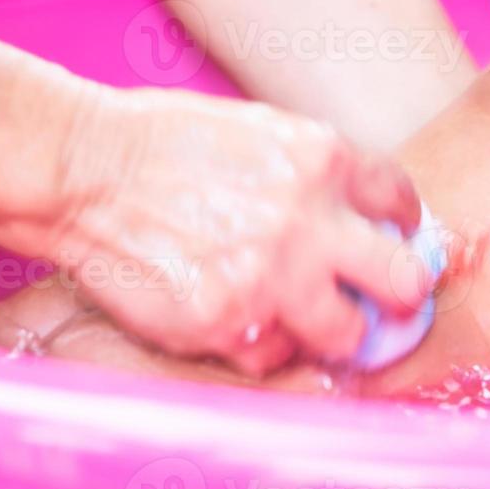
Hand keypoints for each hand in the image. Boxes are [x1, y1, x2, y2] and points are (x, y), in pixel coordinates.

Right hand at [0, 86, 429, 374]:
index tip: (391, 239)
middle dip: (402, 293)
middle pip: (405, 279)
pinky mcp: (224, 322)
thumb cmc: (165, 142)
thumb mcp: (262, 130)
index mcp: (322, 159)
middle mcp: (308, 220)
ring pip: (346, 334)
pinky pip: (273, 357)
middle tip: (386, 300)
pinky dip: (265, 345)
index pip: (402, 203)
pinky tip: (242, 317)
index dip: (401, 226)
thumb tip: (367, 214)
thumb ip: (320, 172)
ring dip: (333, 330)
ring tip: (309, 318)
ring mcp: (269, 277)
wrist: (84, 168)